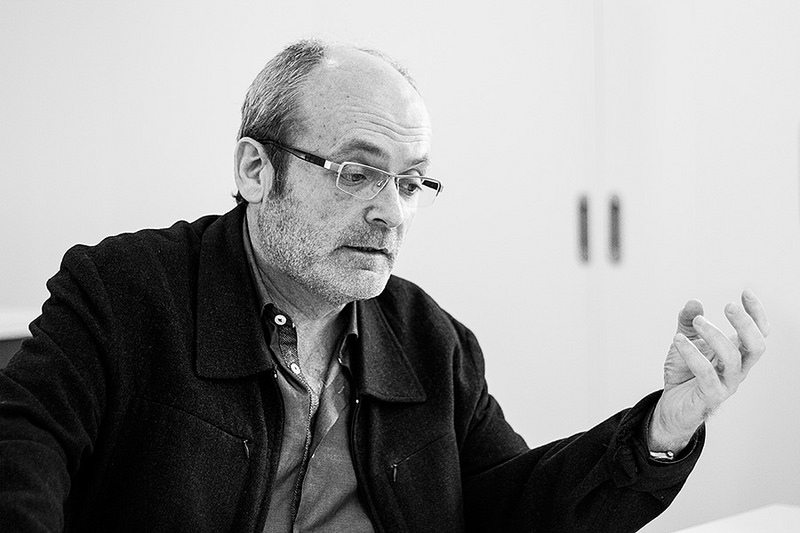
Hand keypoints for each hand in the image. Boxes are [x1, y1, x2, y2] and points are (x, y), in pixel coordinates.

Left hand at [648, 289, 768, 451]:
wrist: (672, 405)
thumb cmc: (684, 373)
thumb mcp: (686, 340)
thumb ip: (689, 321)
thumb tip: (694, 302)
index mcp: (737, 353)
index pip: (759, 333)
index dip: (757, 313)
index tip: (746, 292)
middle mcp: (737, 369)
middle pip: (757, 346)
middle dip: (746, 324)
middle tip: (728, 306)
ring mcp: (726, 384)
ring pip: (733, 359)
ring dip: (715, 336)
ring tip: (697, 322)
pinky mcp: (710, 396)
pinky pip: (706, 375)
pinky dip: (692, 354)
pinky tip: (678, 340)